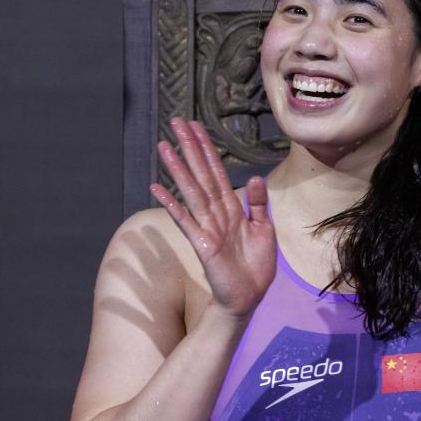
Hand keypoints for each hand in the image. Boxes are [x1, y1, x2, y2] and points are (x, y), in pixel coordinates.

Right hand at [149, 117, 275, 317]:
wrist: (249, 298)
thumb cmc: (255, 266)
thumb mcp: (264, 230)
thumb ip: (256, 204)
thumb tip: (255, 177)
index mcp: (231, 209)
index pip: (217, 172)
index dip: (208, 149)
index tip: (196, 127)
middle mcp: (216, 213)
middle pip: (201, 174)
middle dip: (190, 148)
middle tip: (176, 122)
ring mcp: (207, 227)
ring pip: (191, 191)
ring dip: (178, 169)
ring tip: (164, 146)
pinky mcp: (202, 244)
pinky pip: (185, 221)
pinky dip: (172, 204)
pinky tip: (156, 188)